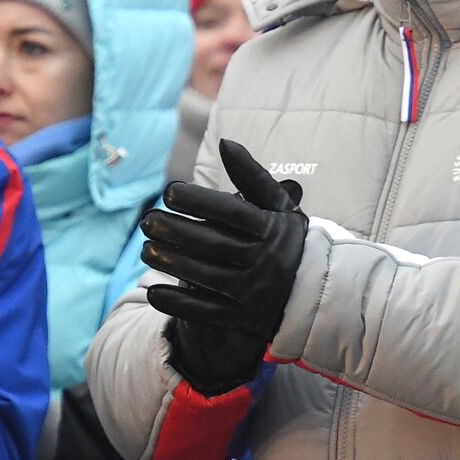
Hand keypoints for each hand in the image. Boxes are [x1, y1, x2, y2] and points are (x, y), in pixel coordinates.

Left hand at [142, 139, 308, 344]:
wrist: (313, 289)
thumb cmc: (287, 239)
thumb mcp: (279, 206)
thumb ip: (252, 176)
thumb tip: (225, 143)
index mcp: (272, 229)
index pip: (231, 212)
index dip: (198, 201)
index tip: (169, 192)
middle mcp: (264, 260)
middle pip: (213, 243)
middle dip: (175, 231)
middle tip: (147, 220)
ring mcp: (254, 291)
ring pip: (206, 276)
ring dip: (171, 262)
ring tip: (145, 249)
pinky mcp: (244, 316)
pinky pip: (207, 311)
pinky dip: (179, 303)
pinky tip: (153, 291)